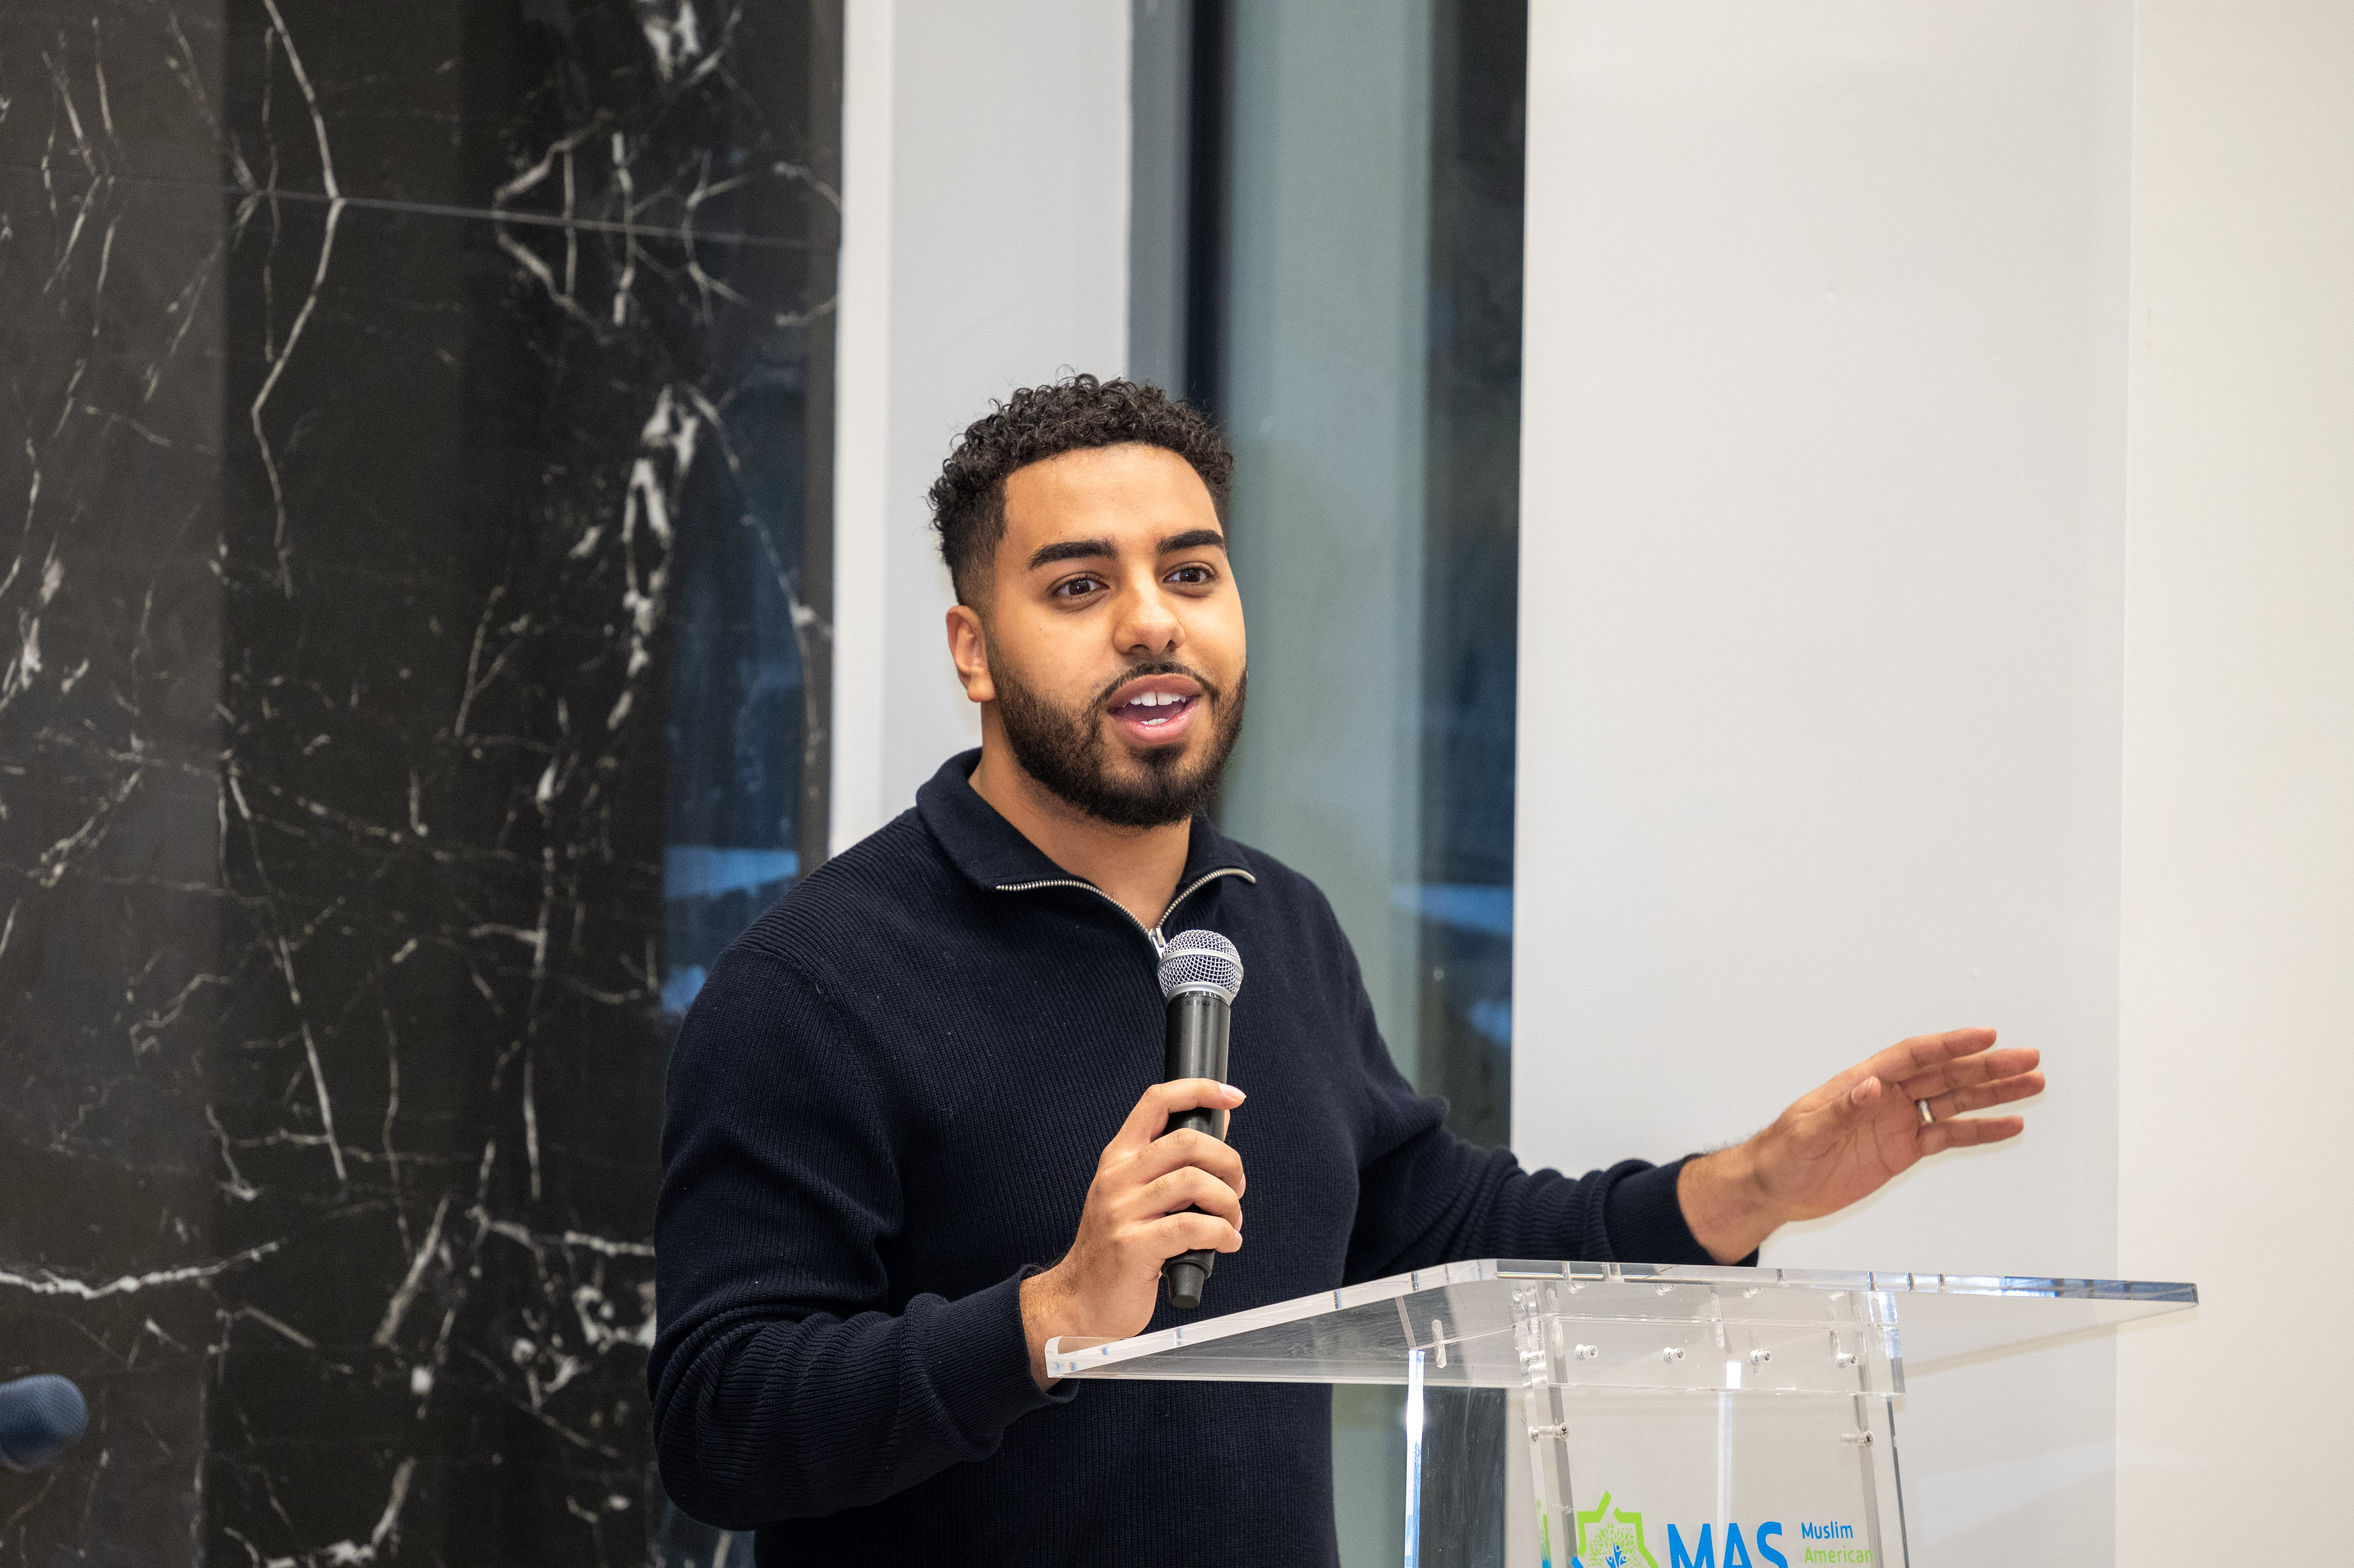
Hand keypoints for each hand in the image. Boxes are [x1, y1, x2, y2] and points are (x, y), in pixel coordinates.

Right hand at [1020, 1078, 1247, 1388]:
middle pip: (1187, 1140)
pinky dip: (1222, 1233)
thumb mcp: (1133, 1197)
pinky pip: (1193, 1226)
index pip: (1156, 1102)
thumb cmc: (1114, 1252)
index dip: (1199, 1090)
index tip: (1231, 1095)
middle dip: (1228, 1162)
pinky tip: (1226, 1243)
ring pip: (1194, 1181)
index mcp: (1118, 1159)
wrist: (1079, 1302)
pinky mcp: (1134, 1246)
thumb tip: (1219, 1127)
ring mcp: (1123, 1212)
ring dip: (1228, 1202)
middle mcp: (1118, 1178)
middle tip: (1237, 1189)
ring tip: (1231, 1222)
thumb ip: (1171, 1165)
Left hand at [1677, 1027, 2043, 1263]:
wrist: (1777, 1186)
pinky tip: (2008, 1124)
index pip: (1914, 1056)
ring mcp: (1899, 1122)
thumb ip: (1841, 1109)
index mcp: (1863, 1082)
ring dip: (1993, 1093)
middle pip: (1945, 1074)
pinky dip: (1979, 1130)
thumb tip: (1870, 1087)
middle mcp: (1887, 1097)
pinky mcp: (1904, 1149)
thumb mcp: (1806, 1131)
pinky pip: (1949, 1135)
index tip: (1985, 1035)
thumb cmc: (1783, 1152)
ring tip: (2031, 1084)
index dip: (1949, 1044)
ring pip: (1955, 1100)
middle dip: (1987, 1065)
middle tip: (2026, 1059)